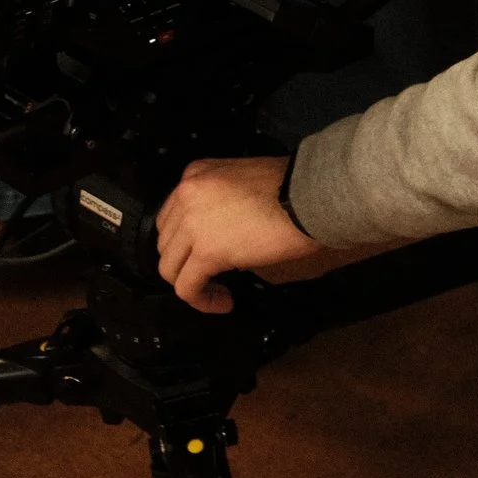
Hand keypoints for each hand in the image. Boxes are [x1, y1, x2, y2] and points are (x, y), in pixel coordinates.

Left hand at [155, 155, 318, 312]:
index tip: (206, 253)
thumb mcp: (244, 180)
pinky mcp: (207, 252)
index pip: (171, 215)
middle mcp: (186, 195)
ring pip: (170, 267)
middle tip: (212, 273)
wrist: (310, 194)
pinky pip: (187, 287)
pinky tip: (223, 302)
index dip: (186, 241)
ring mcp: (193, 223)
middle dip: (185, 262)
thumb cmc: (292, 185)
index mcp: (195, 174)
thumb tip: (222, 232)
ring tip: (219, 291)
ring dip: (191, 283)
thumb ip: (222, 199)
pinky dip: (202, 301)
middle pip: (166, 242)